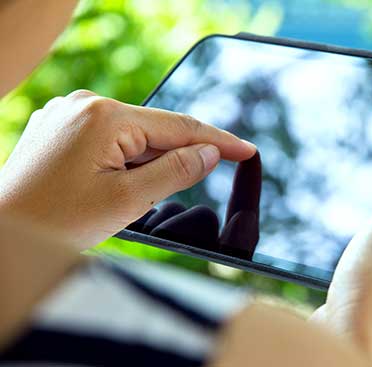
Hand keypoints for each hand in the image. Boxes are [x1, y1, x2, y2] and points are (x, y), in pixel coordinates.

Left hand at [0, 90, 255, 247]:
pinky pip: (110, 139)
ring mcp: (70, 114)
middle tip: (197, 183)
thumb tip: (209, 153)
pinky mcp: (62, 128)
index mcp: (105, 116)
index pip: (180, 126)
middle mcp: (86, 105)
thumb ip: (176, 171)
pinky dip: (126, 160)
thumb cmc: (56, 221)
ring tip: (130, 196)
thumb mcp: (128, 200)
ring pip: (133, 137)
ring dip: (148, 163)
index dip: (218, 141)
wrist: (5, 233)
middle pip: (156, 131)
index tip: (247, 151)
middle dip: (178, 157)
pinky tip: (118, 184)